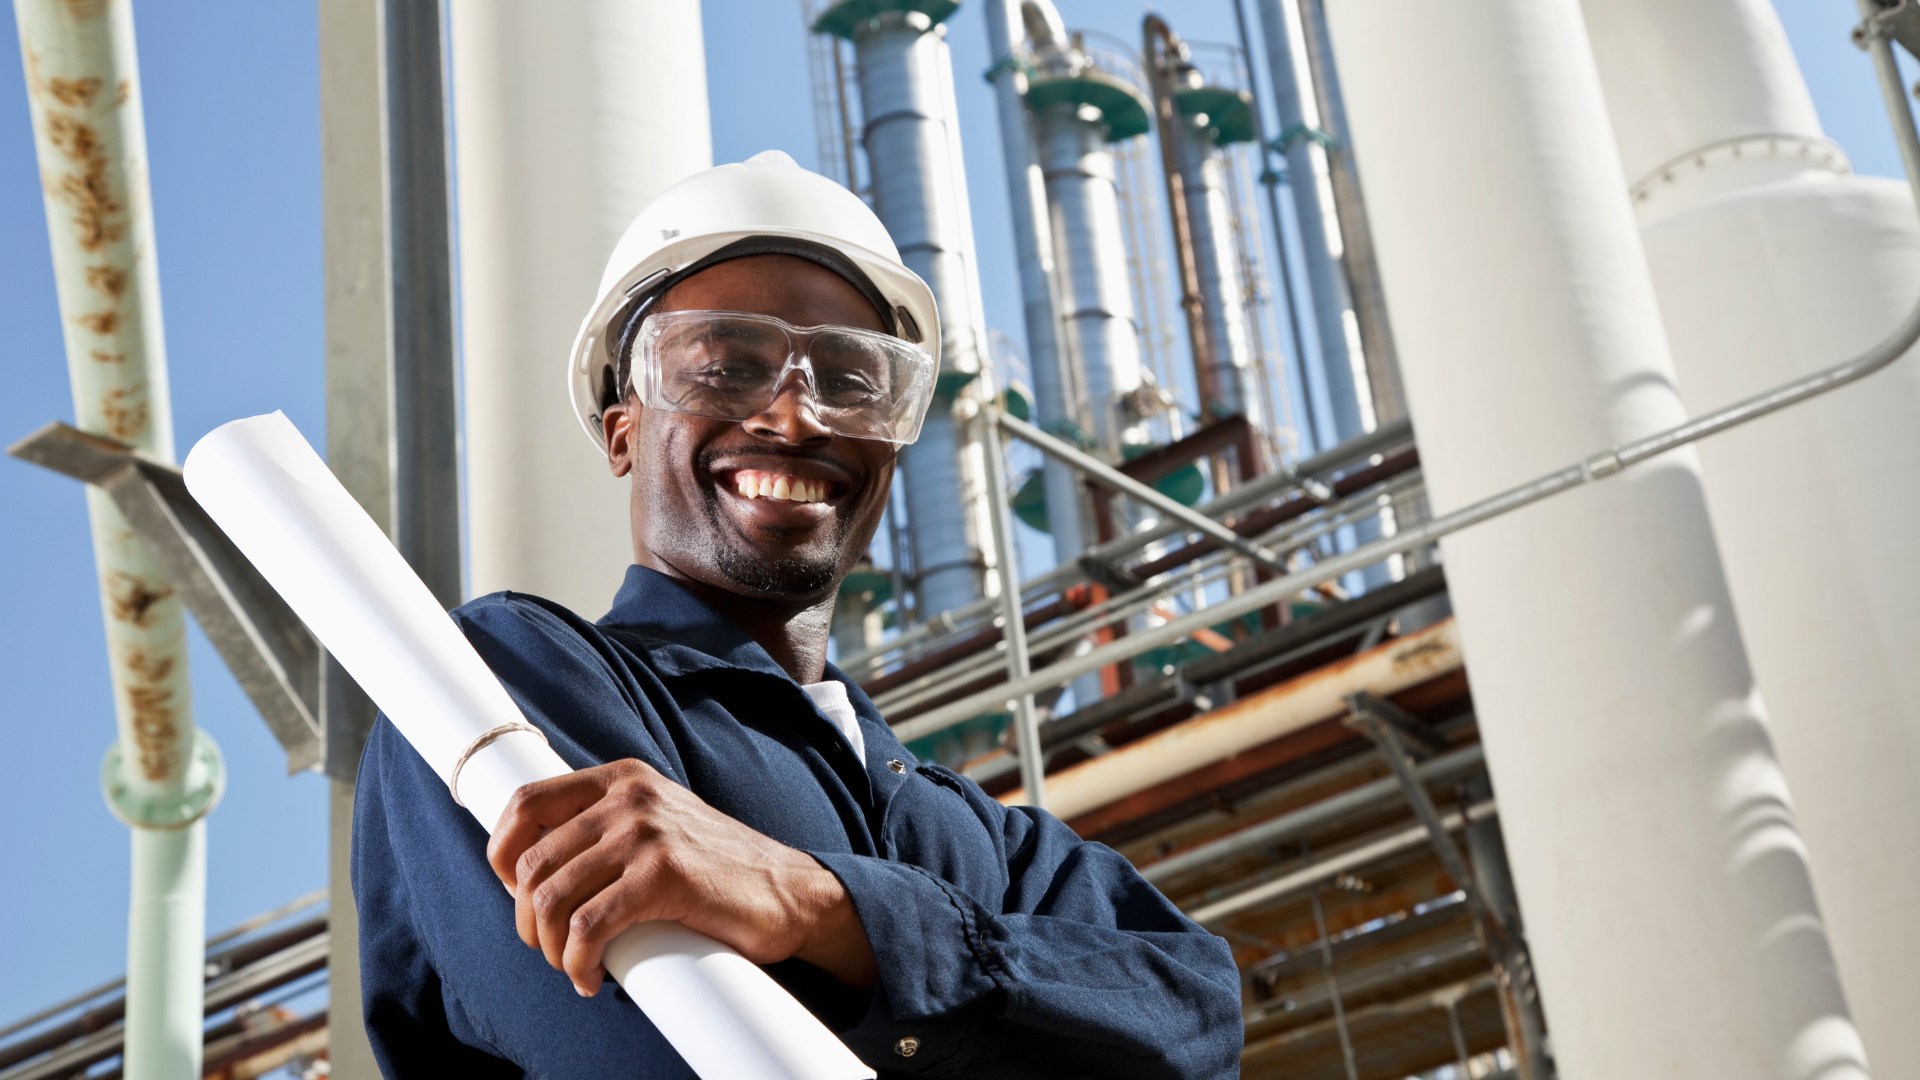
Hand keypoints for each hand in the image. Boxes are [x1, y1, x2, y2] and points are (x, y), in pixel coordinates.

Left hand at [486, 758, 878, 995]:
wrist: (790, 892)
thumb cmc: (720, 870)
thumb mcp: (660, 824)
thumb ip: (608, 827)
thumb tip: (537, 868)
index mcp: (624, 778)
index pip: (527, 801)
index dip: (500, 851)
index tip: (511, 891)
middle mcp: (630, 797)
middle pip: (532, 861)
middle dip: (527, 917)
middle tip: (549, 946)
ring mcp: (646, 834)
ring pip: (552, 898)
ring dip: (549, 947)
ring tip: (571, 965)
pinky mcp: (663, 877)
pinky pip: (587, 928)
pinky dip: (576, 964)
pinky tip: (590, 978)